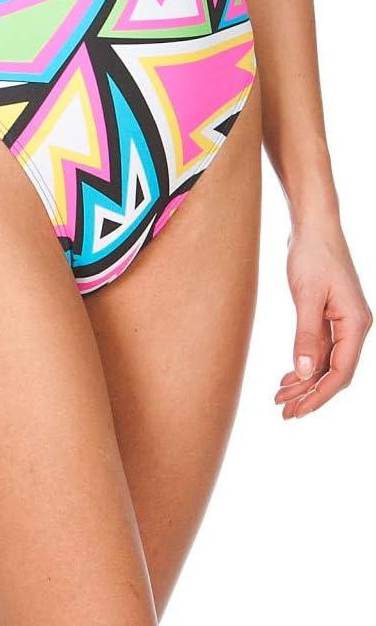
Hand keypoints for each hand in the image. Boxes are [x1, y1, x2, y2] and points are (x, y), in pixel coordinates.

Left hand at [275, 214, 371, 417]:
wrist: (313, 224)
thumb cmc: (312, 254)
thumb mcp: (307, 295)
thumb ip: (307, 335)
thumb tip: (306, 372)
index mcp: (355, 323)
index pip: (342, 371)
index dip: (320, 395)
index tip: (298, 411)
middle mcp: (354, 325)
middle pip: (335, 371)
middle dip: (310, 393)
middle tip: (284, 412)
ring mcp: (343, 320)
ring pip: (326, 362)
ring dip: (305, 381)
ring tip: (280, 398)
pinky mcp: (330, 314)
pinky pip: (321, 348)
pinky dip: (305, 363)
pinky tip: (288, 376)